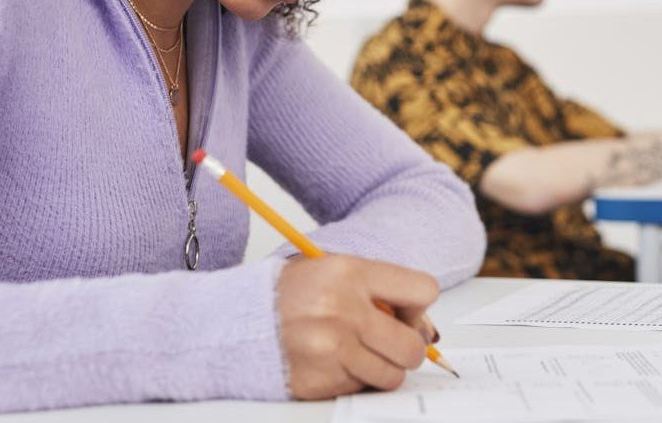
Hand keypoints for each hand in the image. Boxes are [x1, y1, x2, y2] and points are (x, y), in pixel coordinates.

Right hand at [276, 255, 439, 398]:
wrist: (238, 319)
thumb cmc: (292, 293)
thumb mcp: (336, 270)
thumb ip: (380, 290)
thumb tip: (423, 328)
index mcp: (350, 273)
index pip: (422, 291)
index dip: (418, 306)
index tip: (406, 310)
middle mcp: (343, 311)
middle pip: (411, 346)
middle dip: (407, 347)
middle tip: (390, 341)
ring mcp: (330, 350)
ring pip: (390, 376)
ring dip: (381, 368)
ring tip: (358, 351)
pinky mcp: (318, 382)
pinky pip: (359, 389)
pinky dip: (352, 379)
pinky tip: (332, 361)